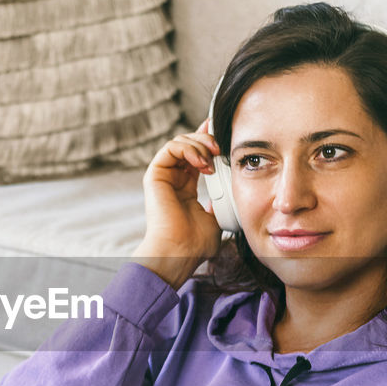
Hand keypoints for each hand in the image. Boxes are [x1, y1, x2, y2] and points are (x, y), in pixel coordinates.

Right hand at [131, 119, 224, 287]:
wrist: (180, 251)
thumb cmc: (196, 243)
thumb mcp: (217, 218)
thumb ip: (220, 202)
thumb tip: (231, 193)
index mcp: (186, 188)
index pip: (196, 157)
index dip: (208, 142)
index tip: (223, 134)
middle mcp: (173, 180)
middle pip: (188, 145)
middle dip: (206, 140)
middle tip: (220, 148)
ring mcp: (163, 177)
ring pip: (179, 142)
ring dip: (199, 144)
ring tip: (211, 158)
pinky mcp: (155, 175)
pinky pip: (170, 148)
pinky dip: (188, 148)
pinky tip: (201, 162)